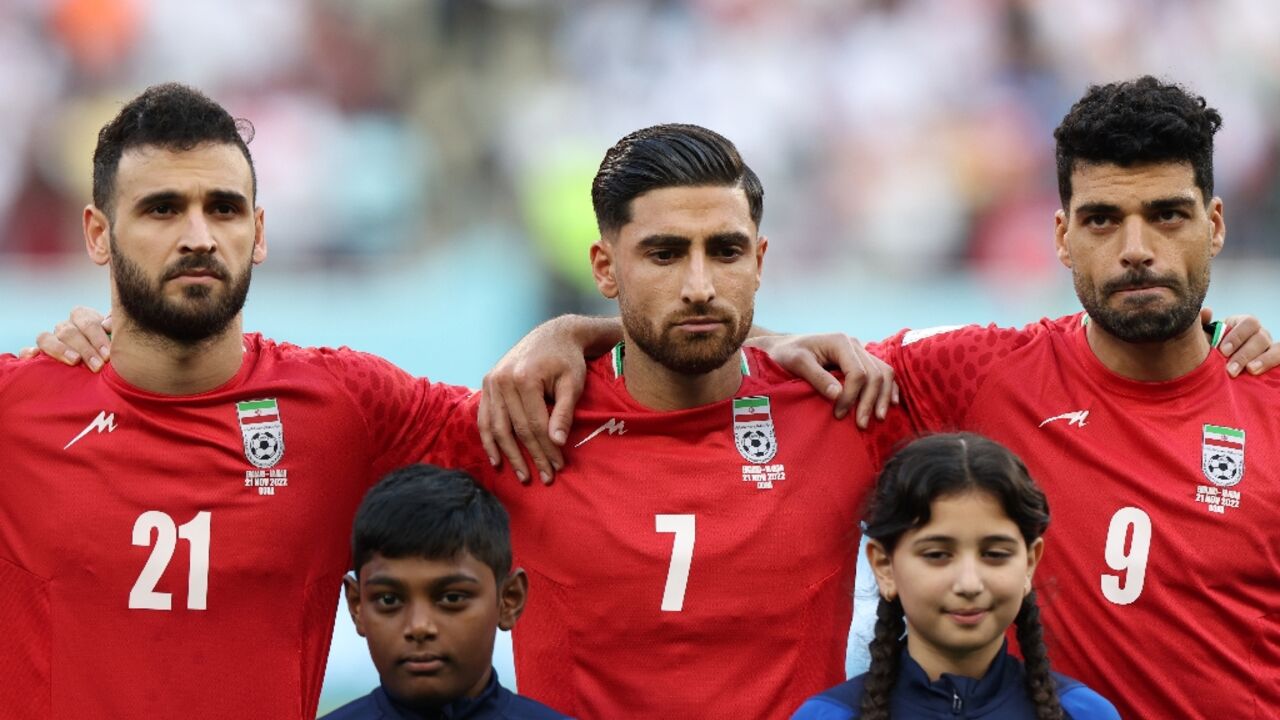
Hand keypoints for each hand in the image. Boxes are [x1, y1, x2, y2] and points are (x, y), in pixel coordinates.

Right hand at [20, 307, 112, 371]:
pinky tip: (33, 356)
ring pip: (46, 337)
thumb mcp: (121, 338)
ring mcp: (51, 340)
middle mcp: (66, 327)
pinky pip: (27, 350)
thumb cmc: (117, 352)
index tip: (108, 355)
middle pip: (68, 331)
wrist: (110, 366)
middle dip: (85, 349)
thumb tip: (107, 324)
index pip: (85, 320)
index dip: (96, 337)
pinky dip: (28, 352)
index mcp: (84, 318)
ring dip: (60, 350)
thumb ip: (117, 326)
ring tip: (74, 361)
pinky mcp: (39, 354)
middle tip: (98, 366)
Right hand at [478, 317, 588, 484]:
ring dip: (509, 455)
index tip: (558, 467)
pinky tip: (497, 460)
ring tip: (522, 475)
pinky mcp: (486, 384)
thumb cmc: (567, 361)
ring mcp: (491, 382)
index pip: (535, 425)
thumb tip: (557, 442)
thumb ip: (564, 412)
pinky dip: (489, 441)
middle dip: (531, 457)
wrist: (553, 336)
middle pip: (516, 429)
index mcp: (524, 378)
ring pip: (497, 428)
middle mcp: (502, 380)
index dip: (546, 449)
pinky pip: (484, 418)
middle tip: (545, 478)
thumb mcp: (572, 384)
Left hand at [747, 332, 897, 427]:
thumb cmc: (786, 354)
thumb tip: (837, 395)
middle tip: (861, 424)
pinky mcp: (861, 361)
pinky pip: (882, 372)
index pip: (858, 372)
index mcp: (840, 342)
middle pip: (875, 374)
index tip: (839, 414)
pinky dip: (888, 388)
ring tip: (878, 418)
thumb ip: (817, 377)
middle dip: (869, 401)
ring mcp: (860, 352)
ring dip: (882, 397)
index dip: (851, 396)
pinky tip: (891, 403)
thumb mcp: (796, 363)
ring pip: (883, 373)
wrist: (784, 347)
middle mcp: (855, 345)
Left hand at [1202, 308, 1279, 376]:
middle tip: (1230, 370)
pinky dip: (1273, 362)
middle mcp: (1259, 333)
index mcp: (1243, 323)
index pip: (1249, 323)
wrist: (1217, 363)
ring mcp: (1268, 347)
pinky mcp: (1274, 359)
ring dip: (1263, 360)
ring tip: (1250, 371)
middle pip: (1260, 338)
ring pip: (1274, 349)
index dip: (1237, 336)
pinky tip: (1262, 372)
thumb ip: (1203, 324)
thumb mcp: (1206, 336)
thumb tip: (1206, 311)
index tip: (1223, 351)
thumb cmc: (1211, 347)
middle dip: (1244, 354)